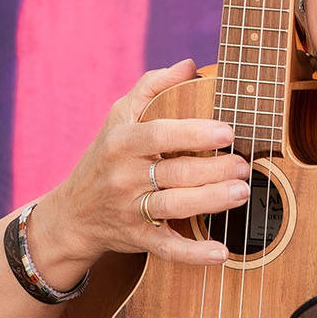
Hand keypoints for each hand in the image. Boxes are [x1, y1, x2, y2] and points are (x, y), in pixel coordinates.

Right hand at [38, 60, 249, 268]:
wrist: (72, 214)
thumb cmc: (105, 156)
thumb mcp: (119, 116)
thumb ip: (151, 86)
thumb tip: (188, 64)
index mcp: (121, 142)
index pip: (158, 134)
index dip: (193, 133)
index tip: (227, 132)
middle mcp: (124, 176)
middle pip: (175, 172)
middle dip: (214, 169)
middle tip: (244, 165)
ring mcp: (130, 210)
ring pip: (174, 206)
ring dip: (211, 201)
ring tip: (242, 192)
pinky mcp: (138, 239)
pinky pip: (167, 247)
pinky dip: (194, 253)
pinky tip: (221, 252)